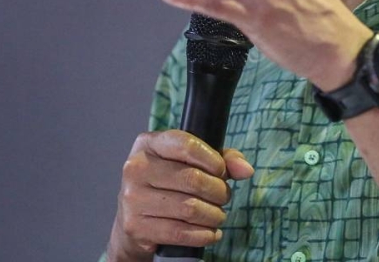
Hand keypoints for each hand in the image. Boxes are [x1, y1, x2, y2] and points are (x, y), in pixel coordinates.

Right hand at [107, 130, 253, 260]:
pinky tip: (210, 232)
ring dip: (214, 215)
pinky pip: (180, 233)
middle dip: (218, 191)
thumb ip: (222, 158)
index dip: (213, 161)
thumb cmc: (168, 184)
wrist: (134, 220)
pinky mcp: (135, 226)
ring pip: (190, 209)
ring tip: (217, 215)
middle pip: (193, 179)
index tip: (221, 172)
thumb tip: (246, 170)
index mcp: (148, 144)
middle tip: (223, 197)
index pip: (187, 145)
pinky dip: (203, 235)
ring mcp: (133, 198)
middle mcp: (136, 168)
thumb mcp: (190, 162)